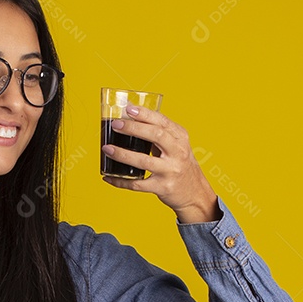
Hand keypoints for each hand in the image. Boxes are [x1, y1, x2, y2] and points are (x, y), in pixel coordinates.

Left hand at [101, 104, 219, 222]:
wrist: (195, 192)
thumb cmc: (180, 164)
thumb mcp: (176, 145)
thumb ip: (159, 132)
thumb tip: (130, 116)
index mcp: (180, 138)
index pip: (162, 122)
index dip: (145, 114)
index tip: (129, 109)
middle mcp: (178, 153)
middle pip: (156, 136)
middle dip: (133, 128)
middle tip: (116, 124)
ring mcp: (170, 171)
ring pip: (144, 161)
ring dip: (122, 154)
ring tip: (107, 148)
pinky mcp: (162, 187)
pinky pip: (137, 184)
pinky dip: (120, 181)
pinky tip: (108, 176)